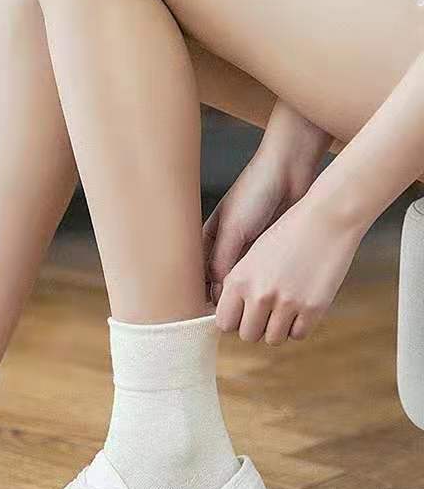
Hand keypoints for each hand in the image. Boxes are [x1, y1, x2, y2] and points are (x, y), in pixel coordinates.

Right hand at [203, 151, 315, 303]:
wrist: (290, 170)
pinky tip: (267, 298)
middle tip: (231, 318)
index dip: (200, 295)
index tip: (206, 314)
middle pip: (218, 283)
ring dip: (245, 296)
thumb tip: (217, 294)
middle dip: (223, 299)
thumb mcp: (233, 228)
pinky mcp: (269, 252)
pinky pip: (262, 276)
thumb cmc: (255, 193)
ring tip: (250, 312)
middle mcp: (224, 246)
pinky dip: (262, 287)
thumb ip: (222, 261)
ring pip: (241, 283)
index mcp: (207, 239)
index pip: (197, 275)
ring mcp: (247, 250)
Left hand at [215, 198, 364, 343]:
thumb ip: (240, 288)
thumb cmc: (288, 236)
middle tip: (267, 312)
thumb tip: (230, 322)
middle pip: (248, 335)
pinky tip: (301, 306)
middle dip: (256, 327)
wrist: (326, 219)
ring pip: (273, 339)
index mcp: (238, 280)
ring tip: (285, 307)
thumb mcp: (252, 258)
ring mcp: (286, 303)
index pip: (224, 322)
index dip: (235, 321)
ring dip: (278, 328)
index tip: (243, 315)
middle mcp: (258, 294)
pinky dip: (299, 326)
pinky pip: (298, 335)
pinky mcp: (313, 308)